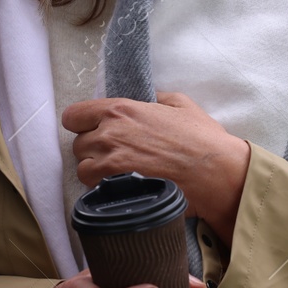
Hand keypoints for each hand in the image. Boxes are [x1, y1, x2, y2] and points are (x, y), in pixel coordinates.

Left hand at [62, 91, 250, 243]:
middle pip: (78, 144)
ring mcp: (109, 165)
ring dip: (97, 171)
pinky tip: (125, 187)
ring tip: (121, 173)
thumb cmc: (202, 140)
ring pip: (83, 168)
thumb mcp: (180, 104)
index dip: (82, 123)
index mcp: (120, 110)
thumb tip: (147, 98)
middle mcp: (108, 135)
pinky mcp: (115, 190)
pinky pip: (93, 190)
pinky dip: (104, 189)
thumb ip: (155, 98)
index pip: (73, 116)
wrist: (214, 174)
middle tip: (118, 153)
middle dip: (94, 148)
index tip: (93, 129)